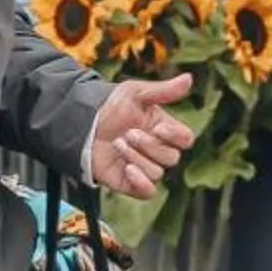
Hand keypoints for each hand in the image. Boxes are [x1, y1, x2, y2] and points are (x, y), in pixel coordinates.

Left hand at [90, 74, 195, 197]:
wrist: (82, 122)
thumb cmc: (110, 106)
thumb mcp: (135, 93)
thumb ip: (163, 90)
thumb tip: (189, 78)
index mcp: (164, 129)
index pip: (185, 139)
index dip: (176, 136)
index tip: (158, 128)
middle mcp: (157, 150)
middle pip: (172, 158)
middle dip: (149, 145)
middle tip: (128, 133)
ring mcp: (144, 167)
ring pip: (157, 172)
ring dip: (136, 157)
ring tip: (118, 144)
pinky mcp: (129, 182)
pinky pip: (148, 191)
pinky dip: (141, 182)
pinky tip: (127, 168)